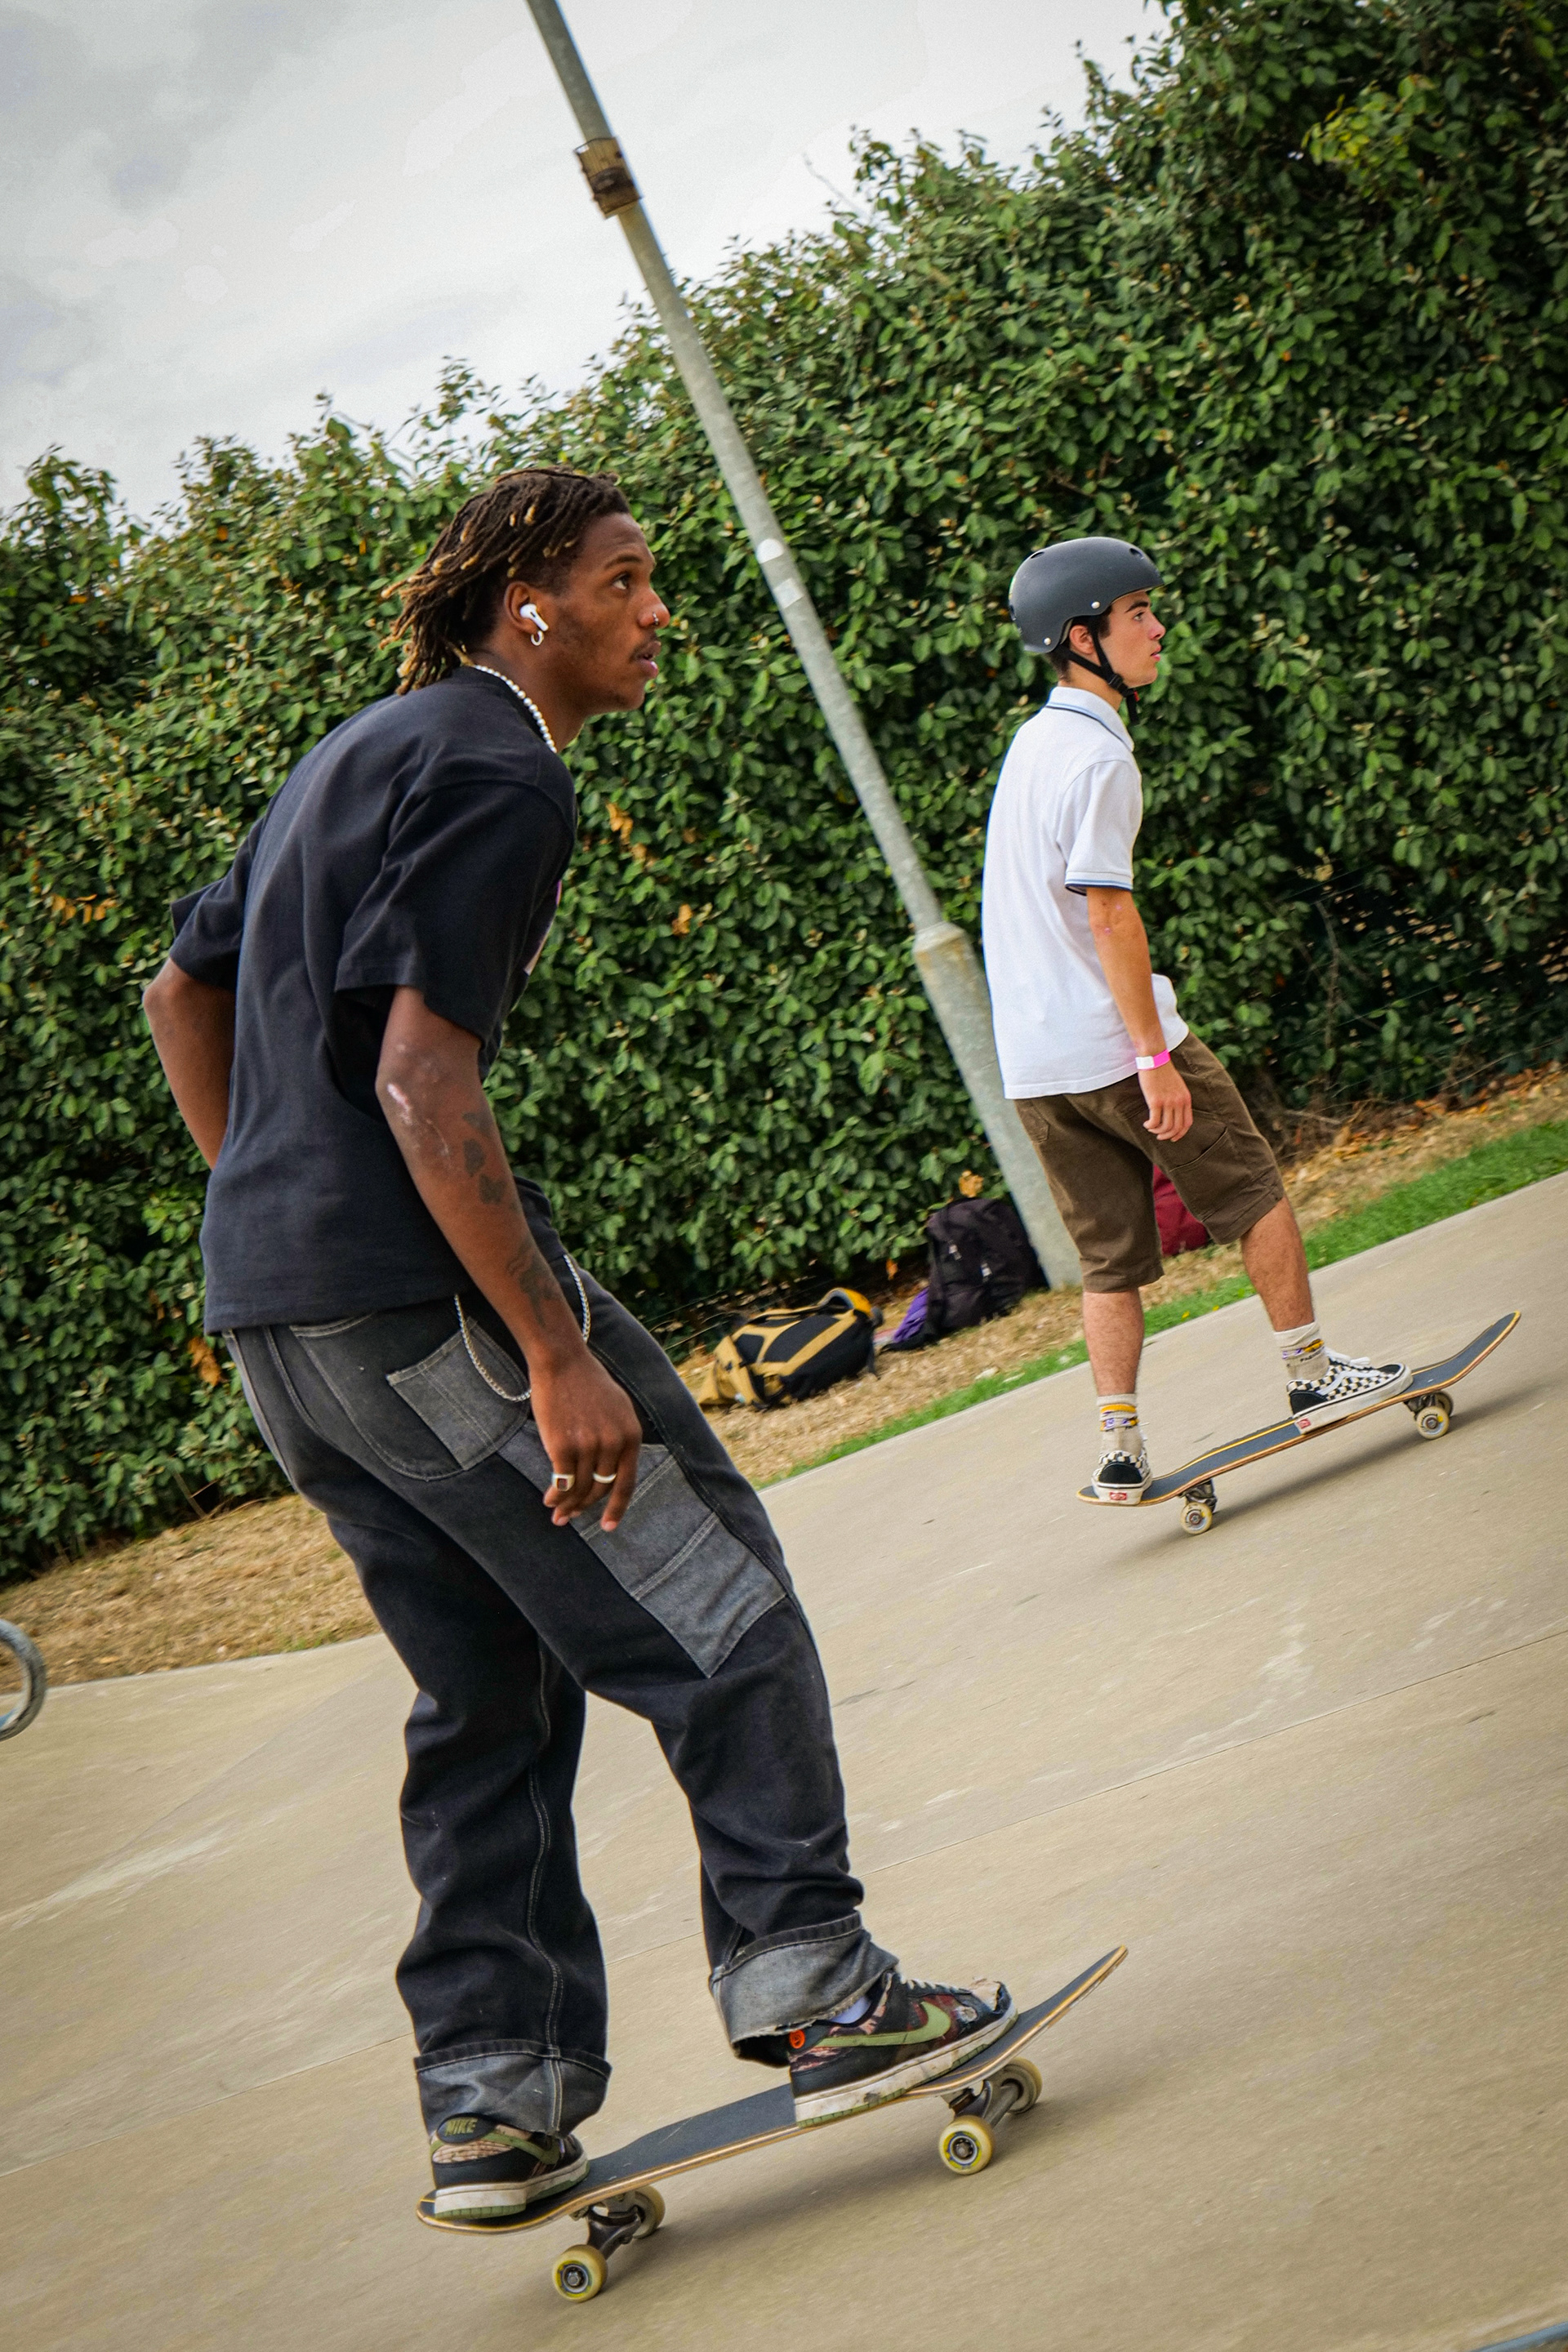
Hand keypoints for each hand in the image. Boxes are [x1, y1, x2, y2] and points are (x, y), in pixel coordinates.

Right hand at [530, 1348, 642, 1531]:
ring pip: (579, 1489)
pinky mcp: (563, 1446)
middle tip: (571, 1517)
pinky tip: (548, 1499)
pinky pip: (561, 1482)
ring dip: (567, 1505)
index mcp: (631, 1435)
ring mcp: (589, 1446)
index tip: (608, 1526)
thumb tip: (612, 1471)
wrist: (562, 1361)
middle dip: (585, 1507)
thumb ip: (620, 1437)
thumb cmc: (587, 1383)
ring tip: (557, 1513)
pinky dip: (555, 1495)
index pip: (627, 1483)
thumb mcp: (618, 1408)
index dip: (617, 1507)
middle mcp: (614, 1443)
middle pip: (600, 1489)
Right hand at [1139, 1060, 1191, 1143]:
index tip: (1172, 1137)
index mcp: (1186, 1098)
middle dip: (1167, 1136)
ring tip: (1151, 1128)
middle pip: (1176, 1128)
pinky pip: (1154, 1121)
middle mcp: (1179, 1102)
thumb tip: (1173, 1113)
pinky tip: (1146, 1124)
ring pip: (1165, 1127)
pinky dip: (1150, 1126)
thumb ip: (1178, 1098)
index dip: (1180, 1134)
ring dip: (1157, 1131)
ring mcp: (1168, 1102)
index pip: (1187, 1123)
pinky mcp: (1155, 1101)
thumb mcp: (1177, 1086)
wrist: (1155, 1058)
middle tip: (1159, 1136)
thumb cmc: (1163, 1071)